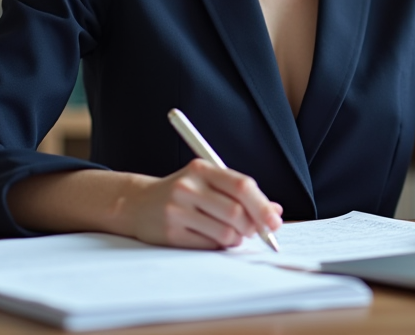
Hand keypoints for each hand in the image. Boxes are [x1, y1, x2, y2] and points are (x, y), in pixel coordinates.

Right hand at [122, 159, 283, 249]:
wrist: (137, 203)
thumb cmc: (183, 193)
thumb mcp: (209, 183)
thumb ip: (241, 193)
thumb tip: (276, 211)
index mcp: (202, 169)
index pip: (242, 186)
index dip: (263, 206)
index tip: (275, 221)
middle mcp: (188, 186)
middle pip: (236, 212)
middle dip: (252, 226)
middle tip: (255, 231)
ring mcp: (176, 210)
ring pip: (225, 232)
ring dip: (237, 238)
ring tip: (233, 235)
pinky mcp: (169, 232)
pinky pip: (208, 245)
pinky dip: (219, 246)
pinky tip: (215, 239)